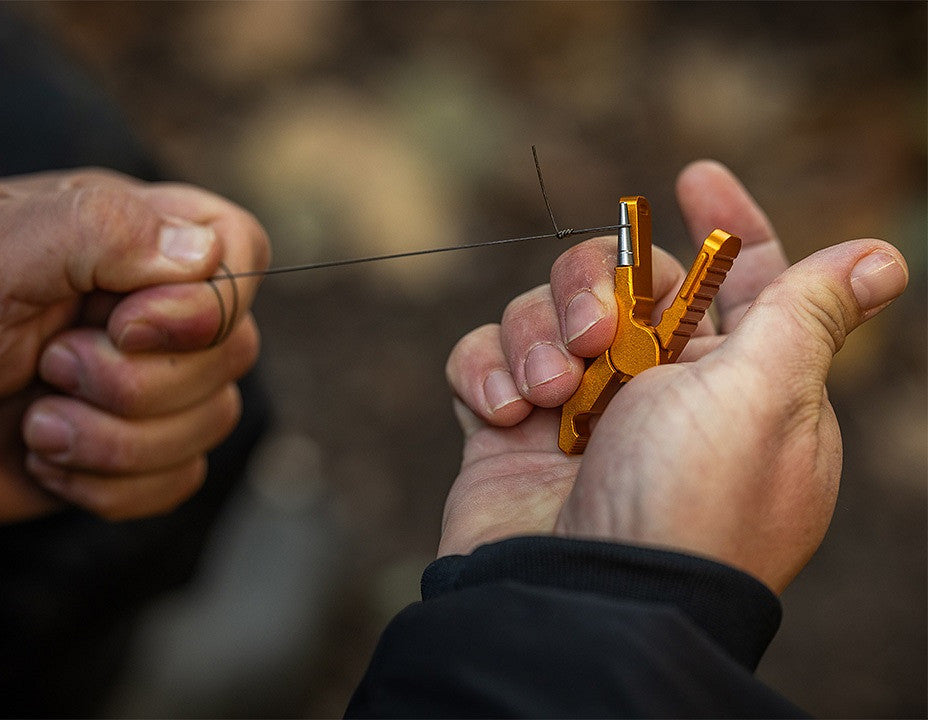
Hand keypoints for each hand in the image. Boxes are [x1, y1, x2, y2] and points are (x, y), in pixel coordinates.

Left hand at [0, 169, 268, 523]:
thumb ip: (98, 230)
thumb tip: (204, 253)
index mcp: (138, 238)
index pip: (241, 249)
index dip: (207, 302)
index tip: (125, 326)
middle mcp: (160, 308)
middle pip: (232, 351)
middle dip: (133, 383)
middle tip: (47, 367)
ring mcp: (154, 383)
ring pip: (211, 423)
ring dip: (113, 442)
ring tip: (36, 422)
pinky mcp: (138, 451)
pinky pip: (179, 481)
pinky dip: (109, 486)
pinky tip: (47, 458)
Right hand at [442, 161, 907, 592]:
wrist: (583, 598)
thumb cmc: (688, 494)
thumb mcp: (765, 393)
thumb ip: (808, 311)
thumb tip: (881, 257)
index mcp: (737, 380)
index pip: (741, 281)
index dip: (728, 223)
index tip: (697, 176)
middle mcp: (657, 392)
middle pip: (621, 280)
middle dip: (598, 285)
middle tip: (598, 336)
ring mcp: (576, 413)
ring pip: (543, 312)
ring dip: (536, 336)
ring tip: (547, 395)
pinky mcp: (507, 432)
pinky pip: (482, 359)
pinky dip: (483, 371)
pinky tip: (501, 410)